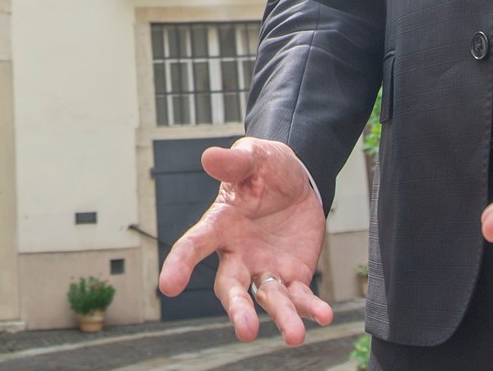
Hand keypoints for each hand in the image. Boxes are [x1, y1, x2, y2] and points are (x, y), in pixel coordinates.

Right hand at [158, 137, 333, 344]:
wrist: (298, 180)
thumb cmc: (266, 167)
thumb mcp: (253, 156)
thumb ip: (234, 161)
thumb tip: (209, 157)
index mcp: (220, 225)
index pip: (194, 245)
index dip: (180, 264)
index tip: (168, 286)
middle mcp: (238, 254)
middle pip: (232, 286)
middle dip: (238, 309)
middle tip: (246, 330)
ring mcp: (265, 268)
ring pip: (269, 298)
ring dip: (281, 317)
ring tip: (294, 335)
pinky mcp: (293, 275)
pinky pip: (301, 296)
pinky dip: (311, 308)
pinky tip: (324, 316)